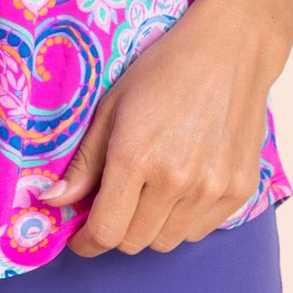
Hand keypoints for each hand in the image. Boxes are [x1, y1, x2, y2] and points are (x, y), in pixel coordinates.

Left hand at [37, 0, 283, 253]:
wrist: (231, 50)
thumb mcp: (111, 106)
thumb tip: (53, 201)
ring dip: (150, 227)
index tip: (81, 237)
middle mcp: (176, 180)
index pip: (106, 232)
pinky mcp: (239, 190)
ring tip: (148, 191)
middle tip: (113, 204)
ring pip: (167, 242)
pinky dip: (183, 220)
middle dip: (115, 230)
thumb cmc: (164, 70)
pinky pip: (200, 231)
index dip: (87, 242)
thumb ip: (84, 162)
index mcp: (136, 157)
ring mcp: (212, 188)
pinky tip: (180, 187)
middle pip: (134, 242)